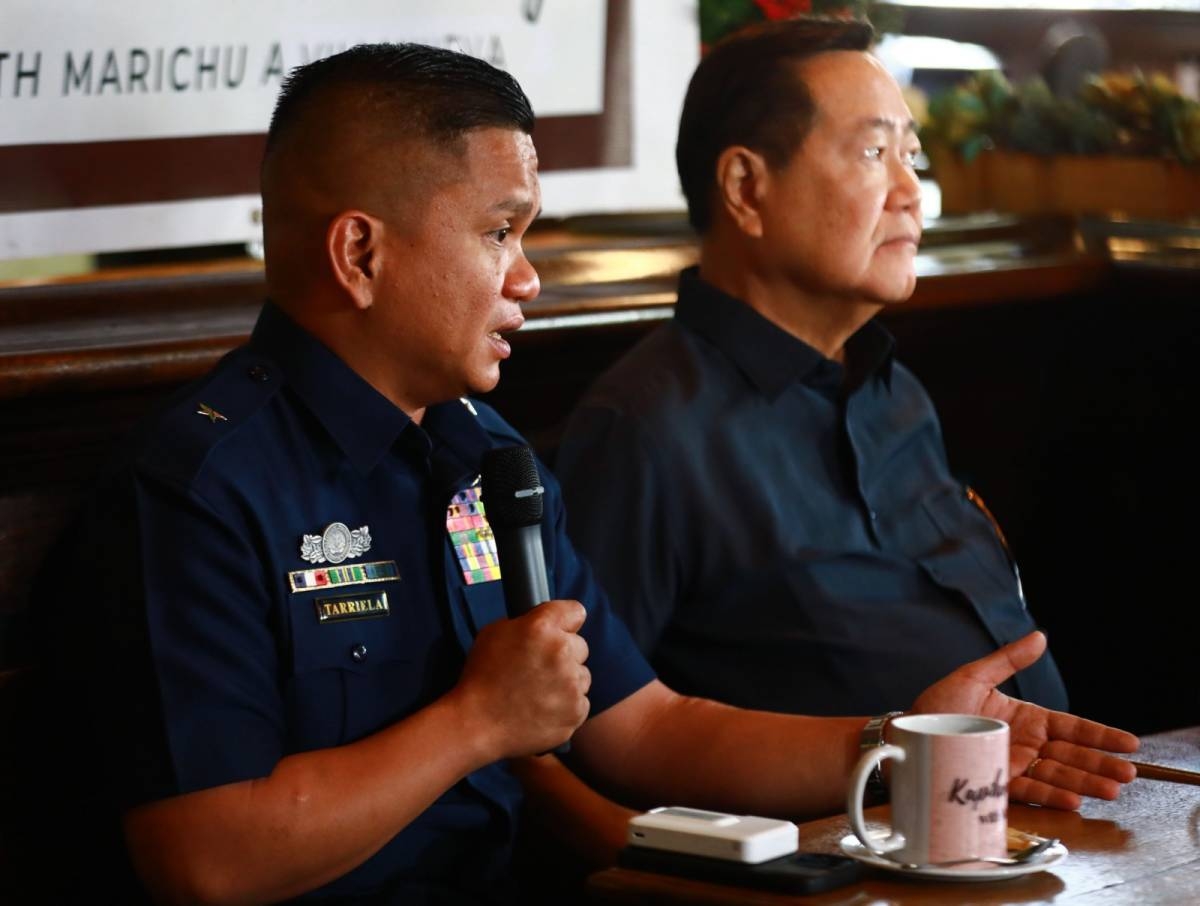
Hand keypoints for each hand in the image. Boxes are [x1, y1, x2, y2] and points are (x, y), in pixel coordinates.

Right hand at [452, 599, 590, 759]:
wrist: (476, 724)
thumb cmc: (481, 677)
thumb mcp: (495, 633)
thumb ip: (528, 622)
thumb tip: (549, 622)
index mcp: (540, 627)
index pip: (576, 611)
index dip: (566, 621)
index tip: (560, 630)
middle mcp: (561, 651)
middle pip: (581, 646)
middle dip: (565, 654)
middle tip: (538, 669)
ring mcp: (571, 683)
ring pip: (582, 675)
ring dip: (567, 681)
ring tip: (538, 692)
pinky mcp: (576, 710)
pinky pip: (580, 701)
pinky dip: (566, 705)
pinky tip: (542, 708)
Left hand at [913, 631, 1138, 809]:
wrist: (905, 735)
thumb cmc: (937, 706)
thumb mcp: (973, 677)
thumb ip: (1007, 660)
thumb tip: (1040, 636)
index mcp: (1026, 718)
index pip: (1071, 727)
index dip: (1100, 735)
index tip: (1129, 743)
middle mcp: (1025, 744)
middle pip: (1071, 755)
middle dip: (1100, 764)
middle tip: (1128, 774)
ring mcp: (1013, 766)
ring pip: (1057, 776)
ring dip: (1084, 783)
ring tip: (1111, 790)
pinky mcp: (996, 785)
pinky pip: (1029, 791)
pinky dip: (1052, 795)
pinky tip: (1074, 799)